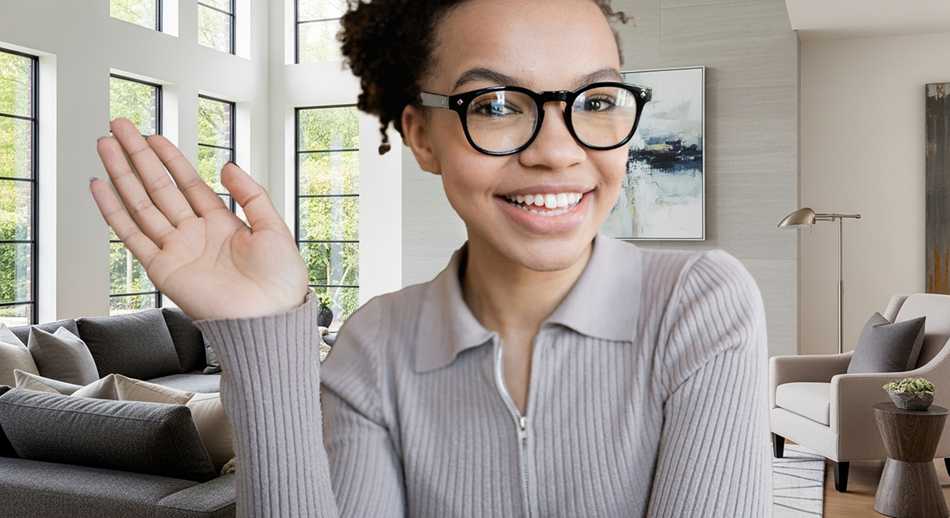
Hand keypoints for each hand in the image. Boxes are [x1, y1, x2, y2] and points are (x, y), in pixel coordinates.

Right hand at [91, 118, 308, 319]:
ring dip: (122, 175)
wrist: (270, 318)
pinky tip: (101, 188)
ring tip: (105, 147)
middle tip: (119, 128)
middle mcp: (195, 234)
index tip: (153, 137)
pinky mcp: (163, 269)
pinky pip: (132, 235)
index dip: (169, 159)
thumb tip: (229, 165)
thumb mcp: (273, 227)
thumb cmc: (279, 282)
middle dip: (138, 156)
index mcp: (222, 224)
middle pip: (159, 187)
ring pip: (141, 204)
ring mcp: (177, 250)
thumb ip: (250, 194)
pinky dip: (114, 212)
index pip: (188, 183)